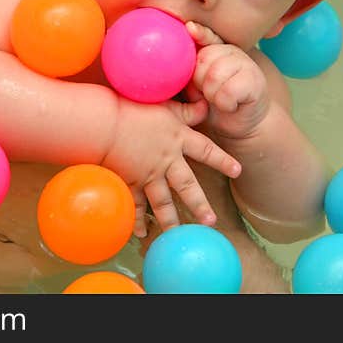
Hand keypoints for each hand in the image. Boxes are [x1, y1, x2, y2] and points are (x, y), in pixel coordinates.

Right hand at [102, 96, 240, 237]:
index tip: (237, 171)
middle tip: (211, 222)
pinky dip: (137, 219)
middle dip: (199, 205)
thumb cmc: (133, 107)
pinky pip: (136, 204)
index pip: (206, 150)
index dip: (222, 160)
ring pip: (163, 202)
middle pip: (187, 186)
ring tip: (178, 237)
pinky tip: (141, 234)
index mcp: (177, 138)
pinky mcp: (130, 180)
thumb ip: (186, 110)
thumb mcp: (165, 105)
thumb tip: (206, 105)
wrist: (105, 123)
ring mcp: (149, 173)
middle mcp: (167, 160)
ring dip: (171, 221)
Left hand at [186, 21, 270, 140]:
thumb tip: (171, 61)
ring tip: (217, 99)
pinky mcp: (256, 81)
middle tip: (206, 92)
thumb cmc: (212, 101)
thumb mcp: (194, 84)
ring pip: (214, 76)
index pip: (206, 35)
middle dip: (199, 81)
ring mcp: (246, 64)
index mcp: (215, 48)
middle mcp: (231, 51)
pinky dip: (224, 103)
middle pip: (204, 59)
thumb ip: (186, 69)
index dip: (199, 32)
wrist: (239, 122)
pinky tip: (230, 105)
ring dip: (211, 94)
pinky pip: (228, 91)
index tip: (190, 28)